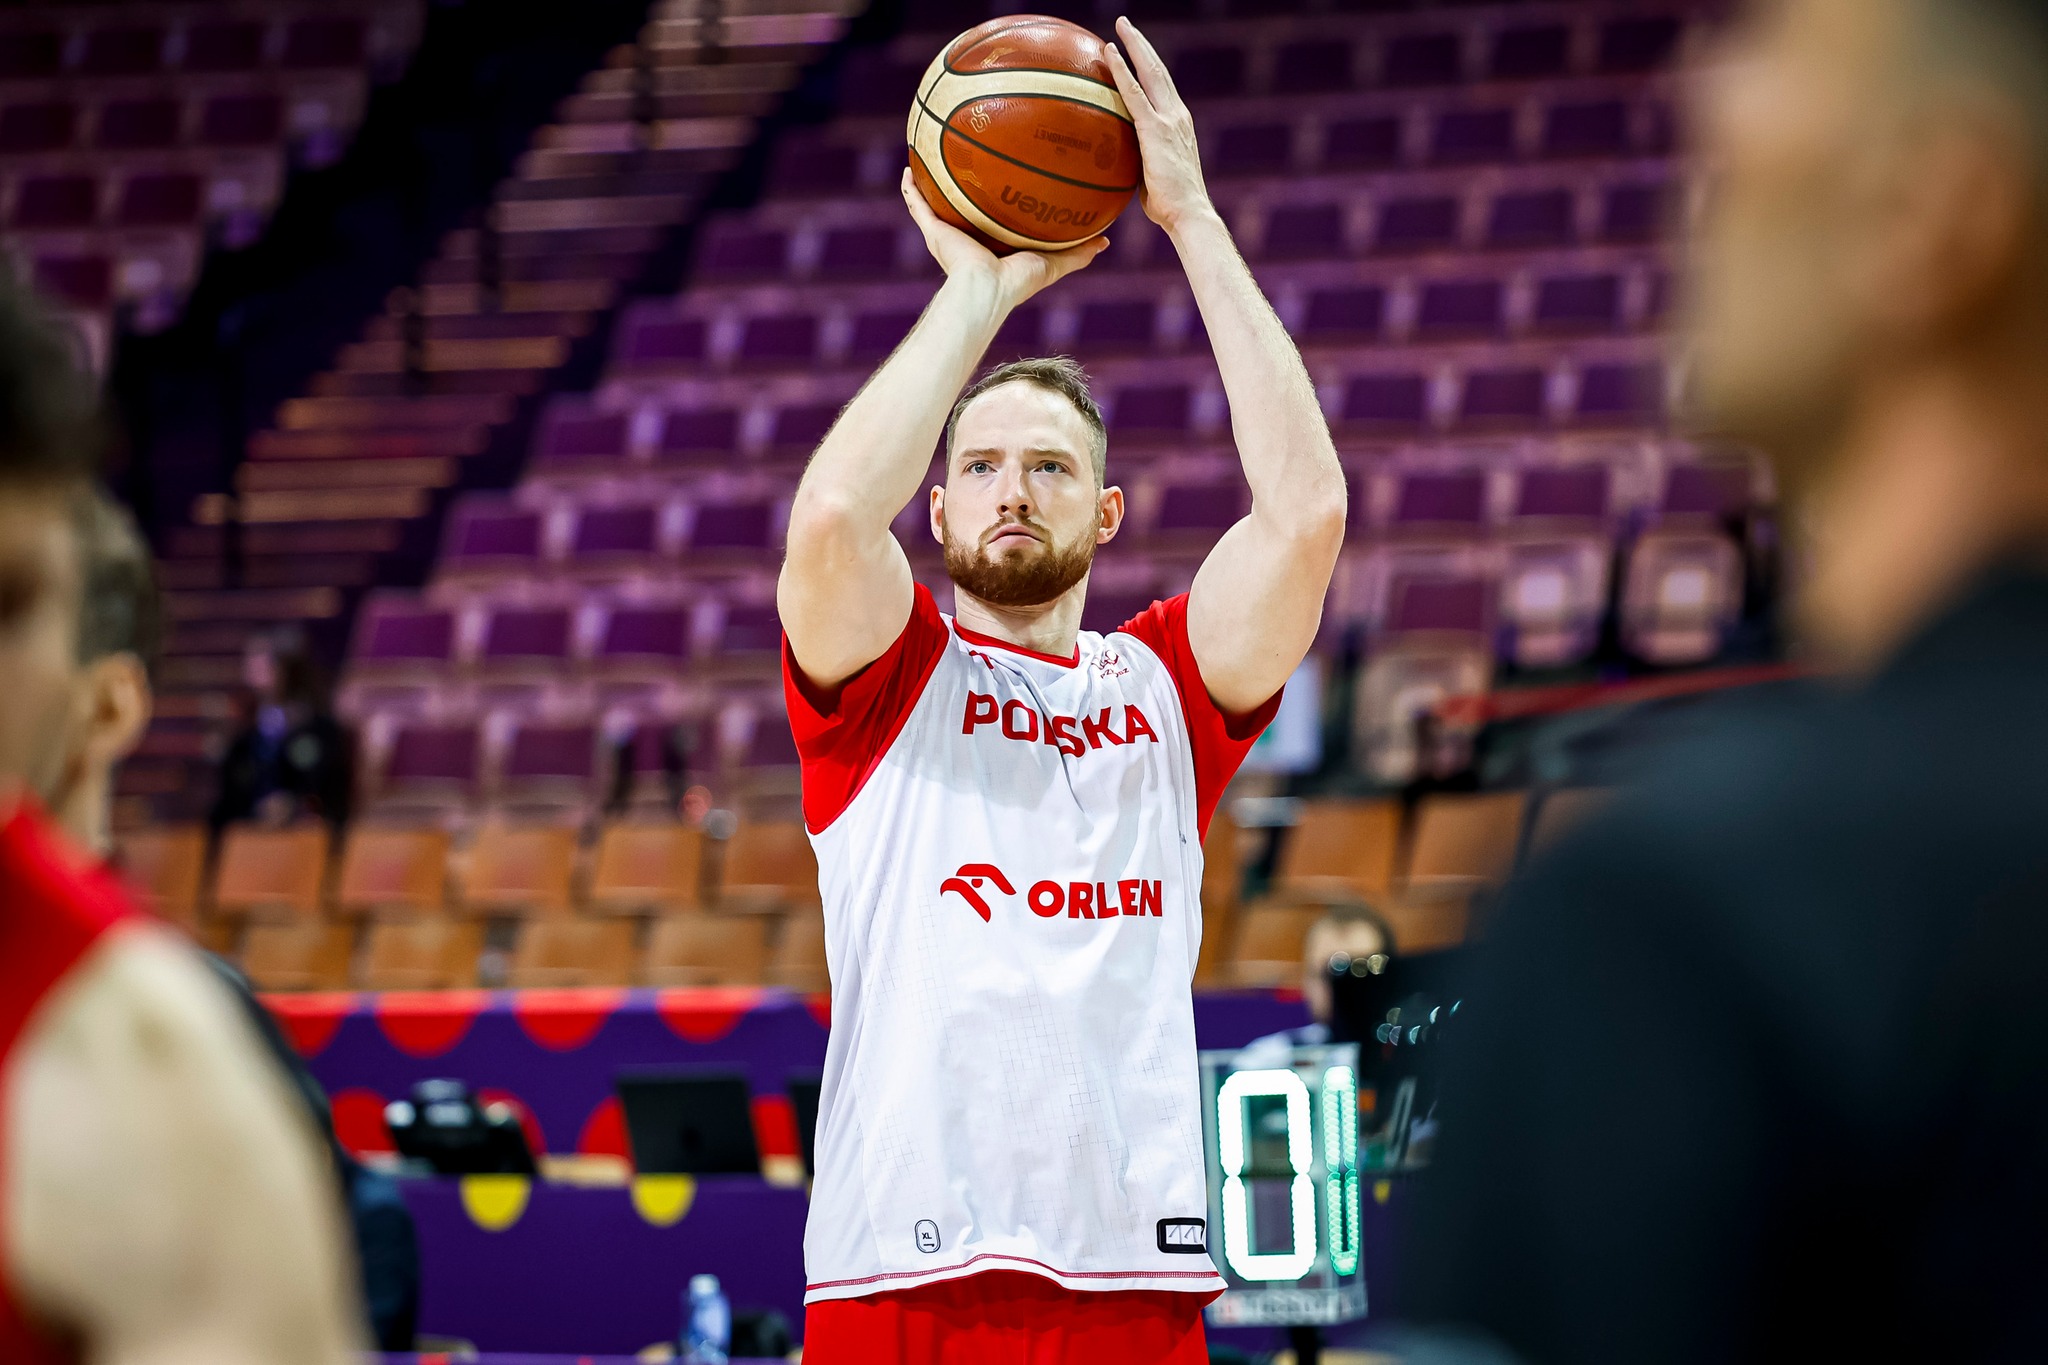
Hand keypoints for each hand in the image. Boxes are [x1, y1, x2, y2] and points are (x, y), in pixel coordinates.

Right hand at [900, 168, 1108, 312]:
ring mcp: (948, 235)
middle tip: (969, 164)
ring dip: (933, 185)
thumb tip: (1107, 241)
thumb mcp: (1053, 263)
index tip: (1005, 183)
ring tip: (931, 158)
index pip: (996, 222)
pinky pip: (918, 205)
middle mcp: (968, 239)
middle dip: (965, 192)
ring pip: (937, 205)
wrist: (985, 290)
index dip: (999, 205)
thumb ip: (1078, 253)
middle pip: (965, 210)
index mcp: (993, 246)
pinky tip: (908, 167)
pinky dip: (911, 189)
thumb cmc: (1018, 282)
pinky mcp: (933, 232)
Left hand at [1106, 17, 1214, 235]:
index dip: (1148, 65)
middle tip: (1125, 25)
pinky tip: (1110, 55)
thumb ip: (1137, 160)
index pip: (1162, 87)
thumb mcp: (1151, 176)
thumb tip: (1115, 162)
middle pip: (1158, 70)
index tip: (1135, 49)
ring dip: (1134, 46)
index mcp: (1178, 124)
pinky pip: (1135, 95)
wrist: (1188, 215)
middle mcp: (1177, 115)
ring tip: (1119, 26)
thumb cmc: (1169, 206)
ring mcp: (1169, 121)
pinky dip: (1122, 73)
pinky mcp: (1156, 131)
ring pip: (1150, 73)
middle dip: (1141, 45)